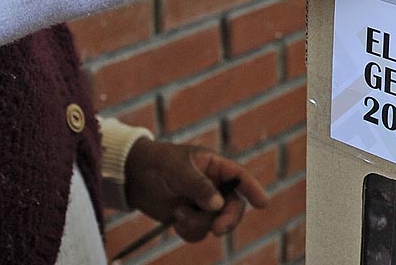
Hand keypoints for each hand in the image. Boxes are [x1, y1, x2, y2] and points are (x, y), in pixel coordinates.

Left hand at [123, 138, 268, 241]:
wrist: (133, 177)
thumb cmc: (157, 163)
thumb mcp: (177, 169)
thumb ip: (198, 185)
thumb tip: (217, 204)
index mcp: (215, 166)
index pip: (239, 177)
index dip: (252, 189)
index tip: (262, 203)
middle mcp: (214, 186)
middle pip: (233, 207)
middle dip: (227, 219)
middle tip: (218, 230)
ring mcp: (203, 204)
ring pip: (215, 223)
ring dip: (198, 223)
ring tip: (178, 213)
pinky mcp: (191, 219)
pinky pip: (200, 233)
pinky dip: (188, 231)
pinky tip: (175, 220)